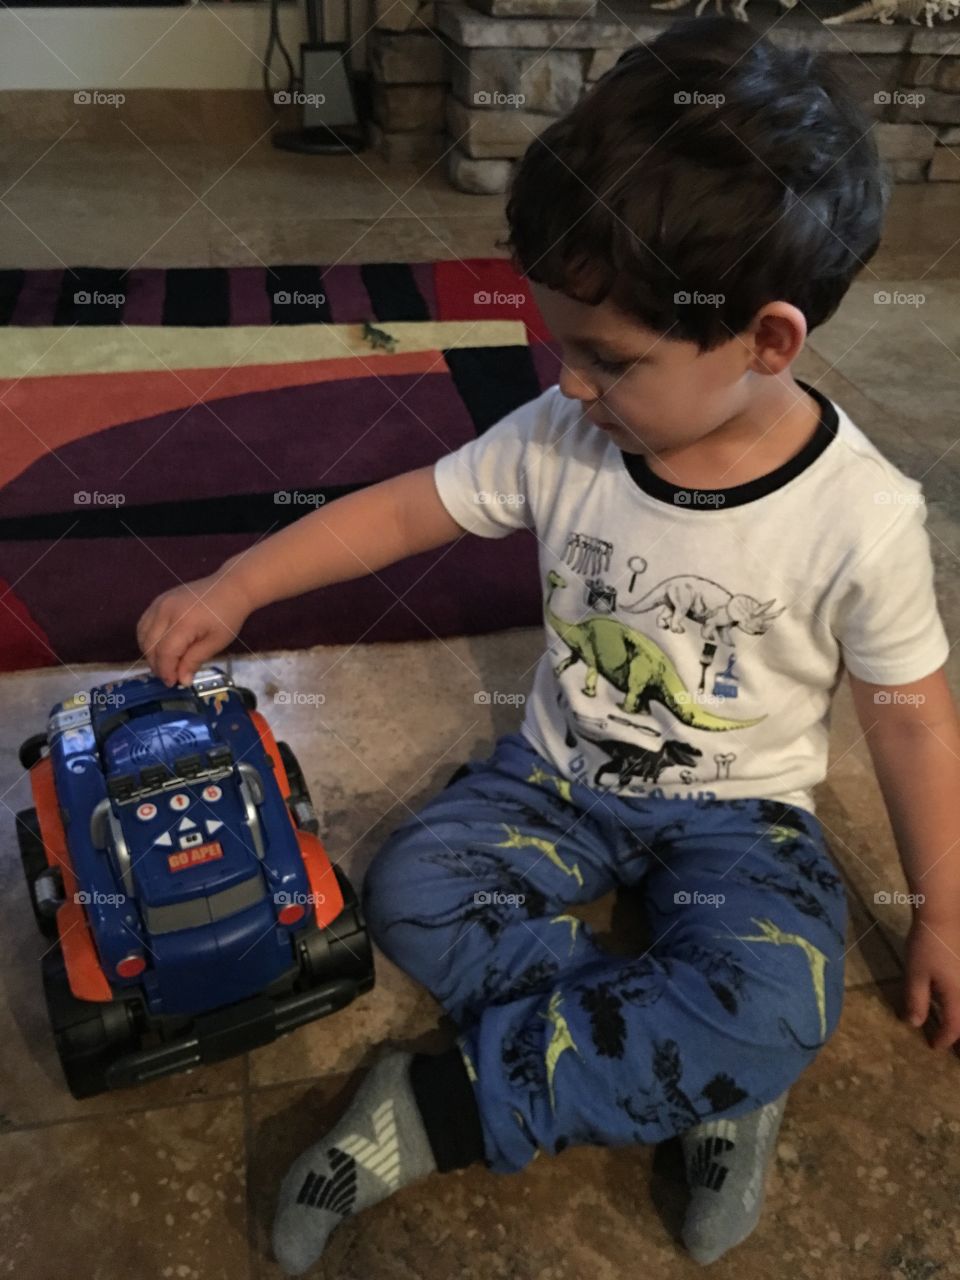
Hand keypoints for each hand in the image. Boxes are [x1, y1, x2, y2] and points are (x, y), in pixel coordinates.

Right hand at [137, 574, 252, 687]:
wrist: (230, 588)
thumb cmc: (227, 616)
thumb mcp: (216, 643)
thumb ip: (195, 661)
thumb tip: (181, 681)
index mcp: (183, 622)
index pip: (165, 653)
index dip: (166, 671)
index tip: (173, 683)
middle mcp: (165, 611)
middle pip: (150, 645)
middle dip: (157, 665)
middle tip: (170, 677)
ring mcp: (159, 603)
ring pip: (143, 635)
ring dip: (150, 653)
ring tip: (165, 664)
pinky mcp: (158, 601)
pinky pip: (144, 623)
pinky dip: (147, 639)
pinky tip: (159, 648)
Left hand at [903, 915, 959, 1050]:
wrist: (943, 915)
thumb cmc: (927, 946)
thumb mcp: (915, 974)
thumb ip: (915, 1000)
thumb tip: (914, 1024)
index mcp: (958, 997)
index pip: (954, 1026)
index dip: (944, 1039)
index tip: (934, 1046)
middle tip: (957, 1052)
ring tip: (959, 1034)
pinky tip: (955, 1004)